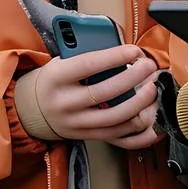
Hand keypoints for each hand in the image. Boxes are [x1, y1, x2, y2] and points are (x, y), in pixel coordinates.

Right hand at [28, 46, 162, 148]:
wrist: (34, 108)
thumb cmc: (55, 80)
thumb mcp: (62, 62)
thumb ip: (87, 56)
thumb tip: (122, 51)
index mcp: (56, 78)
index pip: (88, 65)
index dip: (114, 57)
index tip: (134, 51)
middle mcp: (65, 103)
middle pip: (105, 92)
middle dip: (133, 78)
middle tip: (149, 67)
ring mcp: (76, 124)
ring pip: (115, 118)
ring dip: (140, 103)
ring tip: (152, 89)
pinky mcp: (88, 137)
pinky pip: (118, 138)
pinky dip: (138, 129)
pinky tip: (151, 117)